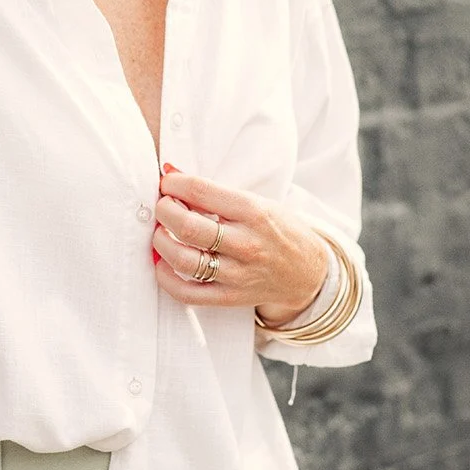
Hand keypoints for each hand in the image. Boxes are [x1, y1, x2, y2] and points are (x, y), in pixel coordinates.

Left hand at [153, 167, 329, 326]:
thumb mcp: (255, 202)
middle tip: (163, 207)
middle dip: (163, 211)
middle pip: (186, 226)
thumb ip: (213, 192)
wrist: (308, 272)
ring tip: (162, 233)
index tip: (166, 183)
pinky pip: (187, 293)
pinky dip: (166, 278)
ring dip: (161, 242)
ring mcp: (237, 274)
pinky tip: (164, 264)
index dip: (173, 184)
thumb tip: (171, 172)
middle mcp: (245, 243)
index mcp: (253, 211)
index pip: (200, 191)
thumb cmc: (278, 230)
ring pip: (183, 259)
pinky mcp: (229, 297)